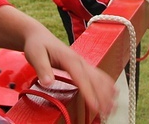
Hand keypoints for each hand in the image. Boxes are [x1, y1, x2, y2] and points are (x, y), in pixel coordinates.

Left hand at [0, 6, 115, 117]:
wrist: (39, 36)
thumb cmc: (37, 45)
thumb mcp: (35, 55)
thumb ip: (42, 68)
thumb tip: (48, 82)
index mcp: (68, 58)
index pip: (81, 77)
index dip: (89, 92)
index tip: (95, 106)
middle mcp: (79, 60)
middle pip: (94, 79)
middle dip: (103, 95)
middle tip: (108, 112)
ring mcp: (82, 62)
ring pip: (99, 77)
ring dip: (107, 92)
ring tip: (113, 107)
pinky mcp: (82, 66)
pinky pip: (97, 75)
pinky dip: (106, 84)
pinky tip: (113, 92)